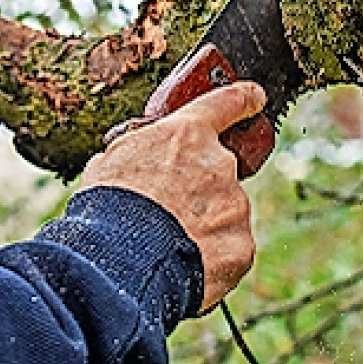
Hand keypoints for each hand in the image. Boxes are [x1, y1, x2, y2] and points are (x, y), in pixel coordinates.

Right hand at [79, 81, 265, 311]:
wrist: (120, 258)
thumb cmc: (107, 207)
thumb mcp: (112, 161)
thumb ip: (138, 152)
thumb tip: (137, 160)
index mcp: (187, 135)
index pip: (227, 104)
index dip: (244, 100)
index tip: (255, 98)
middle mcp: (220, 164)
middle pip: (220, 174)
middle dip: (200, 191)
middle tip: (169, 213)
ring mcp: (235, 205)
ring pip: (226, 215)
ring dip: (204, 227)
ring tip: (168, 245)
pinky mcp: (241, 245)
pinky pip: (230, 250)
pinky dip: (212, 259)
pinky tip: (184, 265)